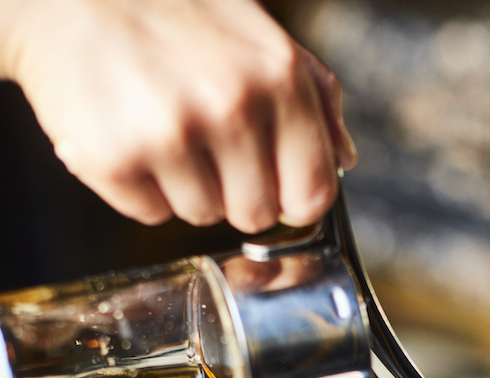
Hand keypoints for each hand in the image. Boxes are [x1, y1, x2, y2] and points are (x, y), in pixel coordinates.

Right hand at [0, 0, 356, 231]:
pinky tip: (127, 134)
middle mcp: (231, 106)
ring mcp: (171, 134)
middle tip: (199, 139)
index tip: (270, 183)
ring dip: (181, 185)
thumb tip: (344, 159)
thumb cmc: (169, 11)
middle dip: (230, 188)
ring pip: (201, 217)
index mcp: (278, 77)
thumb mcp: (257, 34)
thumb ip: (314, 97)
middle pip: (255, 215)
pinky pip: (149, 214)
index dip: (290, 197)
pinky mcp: (116, 159)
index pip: (312, 194)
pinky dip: (137, 186)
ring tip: (158, 125)